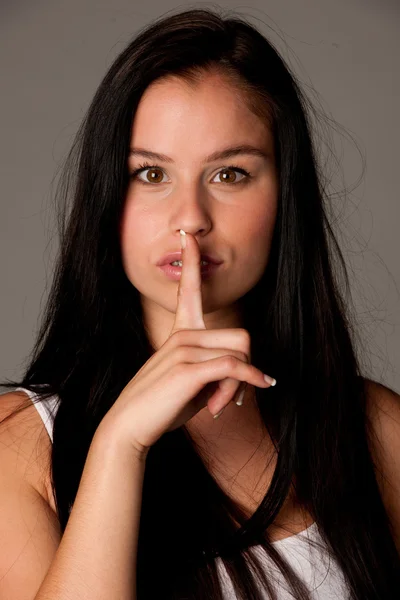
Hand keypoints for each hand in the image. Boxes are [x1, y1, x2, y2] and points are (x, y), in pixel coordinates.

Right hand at [100, 231, 274, 458]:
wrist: (129, 426)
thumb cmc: (161, 406)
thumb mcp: (193, 384)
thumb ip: (216, 371)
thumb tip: (247, 376)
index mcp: (180, 332)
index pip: (188, 290)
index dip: (190, 262)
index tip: (187, 239)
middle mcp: (183, 334)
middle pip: (241, 336)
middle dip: (245, 368)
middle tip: (231, 396)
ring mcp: (184, 349)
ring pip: (240, 354)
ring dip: (241, 384)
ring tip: (221, 405)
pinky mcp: (189, 368)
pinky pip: (235, 367)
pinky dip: (248, 381)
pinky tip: (245, 394)